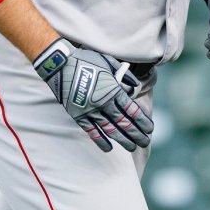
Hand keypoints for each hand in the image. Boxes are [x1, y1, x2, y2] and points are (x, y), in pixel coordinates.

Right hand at [32, 38, 153, 151]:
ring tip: (132, 147)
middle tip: (145, 142)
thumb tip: (135, 87)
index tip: (150, 129)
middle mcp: (103, 103)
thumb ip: (124, 76)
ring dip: (122, 140)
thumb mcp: (110, 62)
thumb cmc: (87, 60)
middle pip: (123, 122)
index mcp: (113, 90)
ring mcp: (90, 111)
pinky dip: (100, 140)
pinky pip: (91, 131)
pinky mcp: (78, 115)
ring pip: (110, 129)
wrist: (60, 64)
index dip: (142, 121)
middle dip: (136, 134)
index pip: (131, 110)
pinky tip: (108, 148)